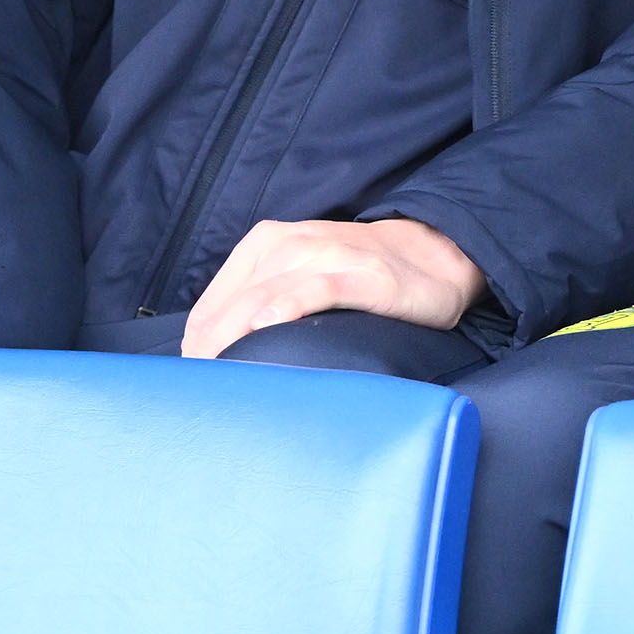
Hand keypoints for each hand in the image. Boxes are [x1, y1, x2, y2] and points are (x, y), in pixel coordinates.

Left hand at [182, 215, 485, 357]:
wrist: (437, 255)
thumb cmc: (360, 273)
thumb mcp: (300, 271)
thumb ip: (260, 296)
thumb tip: (213, 351)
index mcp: (267, 242)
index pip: (212, 303)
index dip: (196, 343)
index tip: (196, 380)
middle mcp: (292, 243)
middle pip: (233, 303)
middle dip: (210, 349)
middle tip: (204, 391)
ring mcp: (330, 256)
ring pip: (265, 296)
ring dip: (235, 336)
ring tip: (222, 373)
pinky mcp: (365, 275)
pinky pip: (316, 289)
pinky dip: (288, 306)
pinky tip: (268, 325)